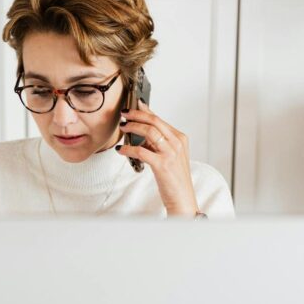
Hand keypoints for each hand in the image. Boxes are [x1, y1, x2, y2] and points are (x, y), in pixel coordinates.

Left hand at [115, 100, 198, 216]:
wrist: (182, 198)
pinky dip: (128, 148)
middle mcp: (177, 143)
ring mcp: (171, 153)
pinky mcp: (162, 164)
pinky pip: (141, 151)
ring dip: (132, 127)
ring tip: (122, 128)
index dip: (144, 111)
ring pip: (148, 132)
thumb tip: (140, 129)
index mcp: (180, 138)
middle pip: (154, 121)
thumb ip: (157, 142)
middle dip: (136, 115)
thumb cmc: (174, 177)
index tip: (133, 106)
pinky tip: (120, 149)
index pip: (159, 119)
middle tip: (123, 114)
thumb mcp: (169, 154)